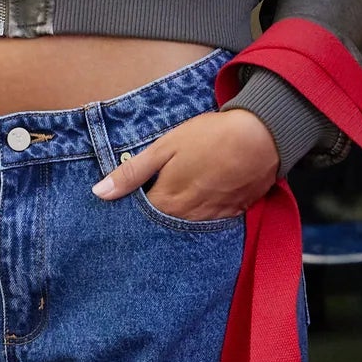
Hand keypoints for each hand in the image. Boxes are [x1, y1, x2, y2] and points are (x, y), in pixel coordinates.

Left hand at [90, 105, 280, 221]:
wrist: (262, 136)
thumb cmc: (210, 137)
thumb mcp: (165, 147)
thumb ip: (132, 172)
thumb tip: (99, 193)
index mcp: (168, 201)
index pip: (140, 217)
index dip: (134, 206)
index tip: (131, 198)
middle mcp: (188, 217)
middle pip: (164, 224)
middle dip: (156, 215)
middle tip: (158, 193)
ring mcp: (214, 217)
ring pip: (188, 225)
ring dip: (180, 215)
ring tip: (181, 196)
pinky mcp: (235, 212)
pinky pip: (212, 221)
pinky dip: (205, 214)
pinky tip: (205, 197)